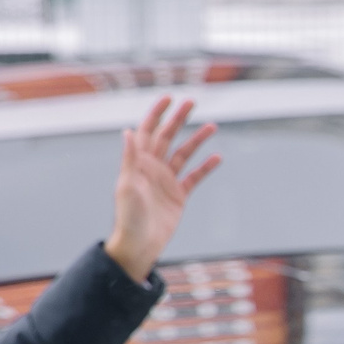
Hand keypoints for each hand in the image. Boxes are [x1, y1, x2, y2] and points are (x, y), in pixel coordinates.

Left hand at [104, 96, 219, 283]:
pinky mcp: (178, 195)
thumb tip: (128, 132)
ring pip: (184, 154)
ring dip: (196, 140)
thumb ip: (130, 159)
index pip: (148, 131)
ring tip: (212, 126)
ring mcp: (166, 180)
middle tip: (192, 102)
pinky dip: (205, 167)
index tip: (169, 99)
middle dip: (179, 119)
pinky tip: (217, 158)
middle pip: (168, 137)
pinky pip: (194, 177)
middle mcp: (152, 167)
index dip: (157, 113)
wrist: (139, 244)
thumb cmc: (128, 217)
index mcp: (139, 162)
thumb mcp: (127, 186)